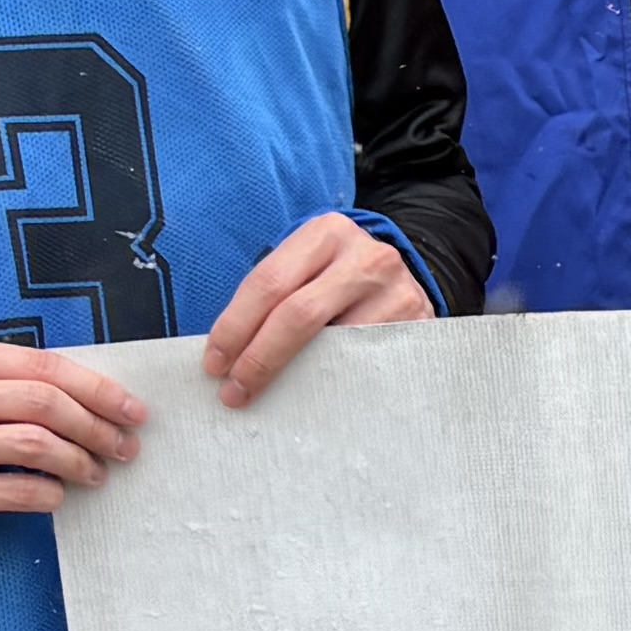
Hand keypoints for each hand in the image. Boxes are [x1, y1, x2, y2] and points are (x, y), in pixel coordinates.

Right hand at [0, 332, 146, 519]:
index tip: (132, 409)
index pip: (38, 365)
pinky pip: (9, 491)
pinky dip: (46, 493)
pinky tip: (58, 493)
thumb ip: (9, 376)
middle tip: (122, 445)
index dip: (95, 388)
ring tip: (96, 471)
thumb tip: (95, 397)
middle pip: (40, 404)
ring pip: (30, 446)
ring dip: (78, 460)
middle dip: (94, 426)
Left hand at [200, 211, 432, 405]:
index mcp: (326, 233)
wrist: (402, 279)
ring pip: (334, 345)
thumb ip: (274, 295)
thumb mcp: (308, 267)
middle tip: (234, 389)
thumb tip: (227, 352)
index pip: (269, 283)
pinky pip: (363, 362)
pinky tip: (313, 393)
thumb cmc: (338, 280)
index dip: (235, 326)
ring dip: (294, 377)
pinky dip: (332, 381)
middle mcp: (365, 257)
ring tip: (269, 396)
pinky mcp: (416, 324)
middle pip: (298, 314)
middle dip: (258, 357)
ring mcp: (396, 291)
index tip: (214, 364)